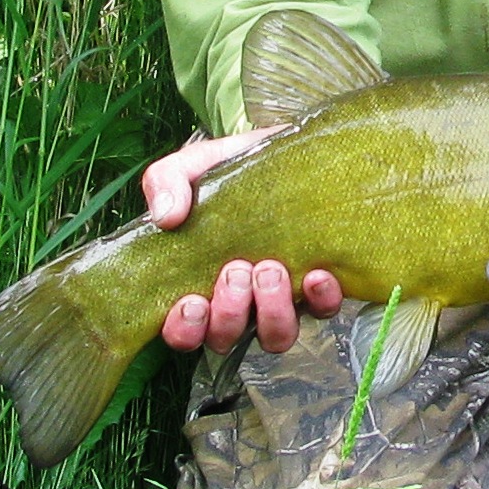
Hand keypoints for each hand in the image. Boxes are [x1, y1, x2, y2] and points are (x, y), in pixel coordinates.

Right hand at [145, 131, 343, 353]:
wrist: (293, 150)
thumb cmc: (236, 168)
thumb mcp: (193, 164)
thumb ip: (166, 181)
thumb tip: (165, 216)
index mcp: (199, 281)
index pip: (183, 332)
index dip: (185, 330)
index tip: (193, 301)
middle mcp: (239, 301)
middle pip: (226, 339)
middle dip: (229, 313)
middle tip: (236, 270)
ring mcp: (281, 298)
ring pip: (274, 337)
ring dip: (271, 312)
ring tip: (271, 269)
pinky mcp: (319, 288)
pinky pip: (323, 311)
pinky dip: (320, 299)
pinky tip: (316, 274)